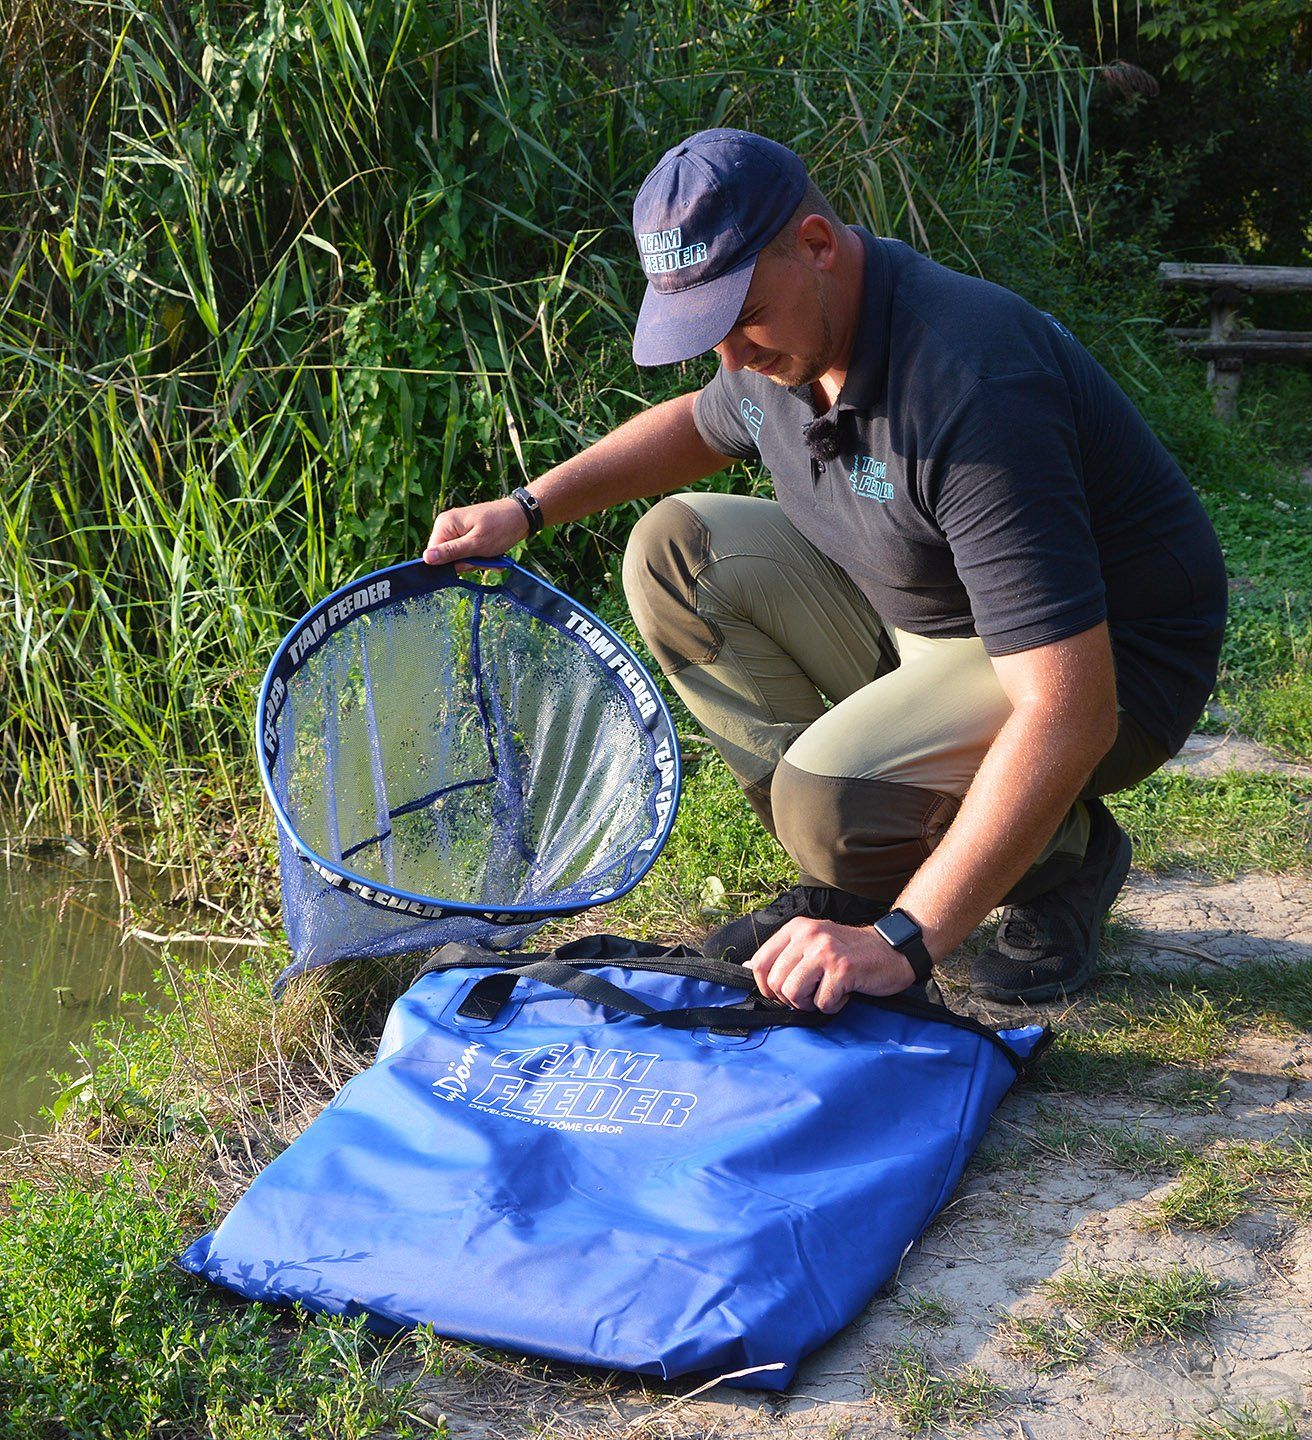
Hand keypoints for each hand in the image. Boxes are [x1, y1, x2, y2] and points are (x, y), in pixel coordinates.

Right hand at [423, 497, 529, 567]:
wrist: (521, 516)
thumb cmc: (501, 527)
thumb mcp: (476, 544)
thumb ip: (451, 552)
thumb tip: (426, 558)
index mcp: (445, 524)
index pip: (433, 554)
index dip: (450, 564)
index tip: (469, 563)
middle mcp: (447, 526)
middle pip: (447, 558)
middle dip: (467, 563)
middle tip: (485, 559)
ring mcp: (458, 530)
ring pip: (460, 558)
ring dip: (477, 562)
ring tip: (492, 556)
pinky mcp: (467, 535)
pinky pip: (468, 553)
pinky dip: (481, 557)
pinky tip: (492, 555)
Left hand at [744, 918, 915, 1013]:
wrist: (892, 951)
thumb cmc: (849, 953)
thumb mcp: (811, 945)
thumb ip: (781, 955)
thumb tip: (745, 967)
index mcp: (796, 928)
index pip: (758, 963)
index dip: (766, 987)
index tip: (783, 993)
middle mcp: (808, 935)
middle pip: (774, 983)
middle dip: (791, 999)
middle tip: (812, 994)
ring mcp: (825, 951)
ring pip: (793, 993)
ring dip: (809, 1004)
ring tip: (826, 993)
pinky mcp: (842, 969)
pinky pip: (822, 1003)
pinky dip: (833, 1006)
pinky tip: (845, 993)